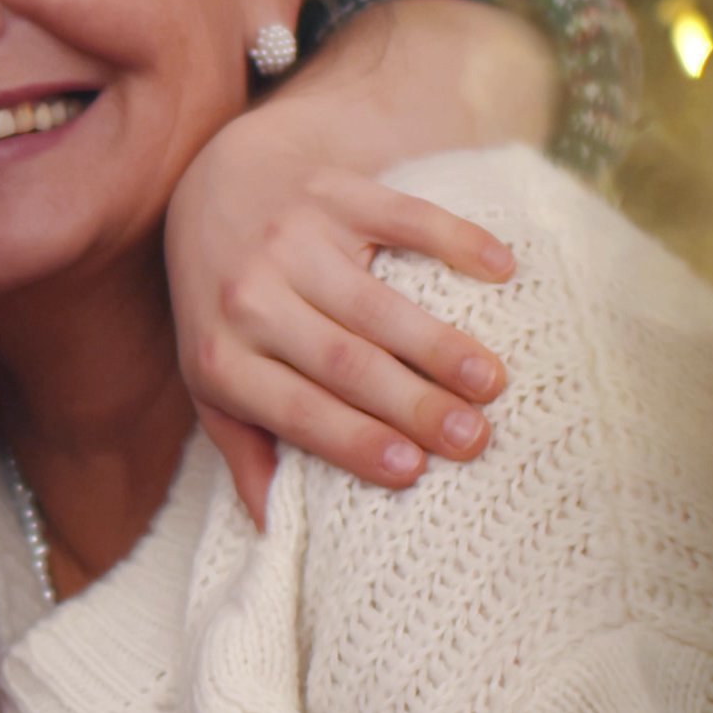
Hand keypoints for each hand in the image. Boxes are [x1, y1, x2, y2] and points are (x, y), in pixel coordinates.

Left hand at [169, 100, 516, 524]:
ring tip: (493, 383)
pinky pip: (401, 217)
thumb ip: (243, 445)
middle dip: (411, 404)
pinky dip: (454, 240)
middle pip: (342, 362)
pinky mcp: (332, 192)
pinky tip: (501, 270)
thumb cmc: (223, 302)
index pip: (294, 409)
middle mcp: (248, 298)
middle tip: (475, 439)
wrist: (212, 183)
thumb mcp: (212, 375)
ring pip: (375, 303)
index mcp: (221, 356)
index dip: (351, 439)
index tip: (413, 469)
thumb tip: (273, 529)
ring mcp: (291, 240)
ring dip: (439, 344)